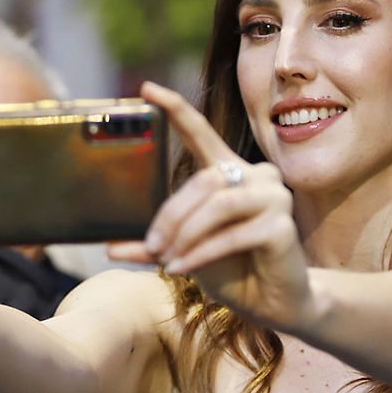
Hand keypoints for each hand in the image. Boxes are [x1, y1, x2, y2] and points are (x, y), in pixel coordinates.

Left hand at [109, 82, 310, 331]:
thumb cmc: (231, 269)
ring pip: (217, 204)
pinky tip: (183, 269)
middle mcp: (256, 175)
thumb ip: (155, 244)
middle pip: (202, 180)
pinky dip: (201, 253)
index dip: (175, 108)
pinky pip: (231, 234)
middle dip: (171, 216)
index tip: (146, 89)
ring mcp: (274, 197)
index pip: (201, 132)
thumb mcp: (186, 251)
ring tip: (168, 259)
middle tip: (152, 247)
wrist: (272, 303)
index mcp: (230, 172)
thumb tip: (109, 248)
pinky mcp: (282, 225)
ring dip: (186, 234)